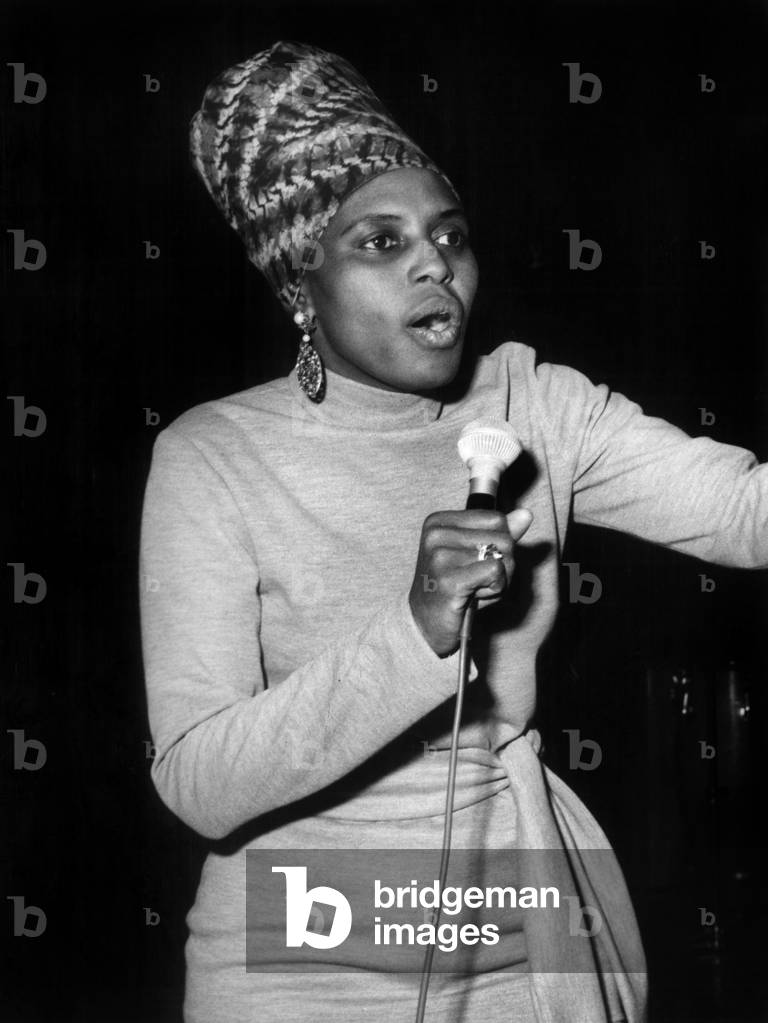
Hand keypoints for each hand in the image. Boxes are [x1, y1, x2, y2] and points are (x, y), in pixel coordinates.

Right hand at [407, 508, 533, 656]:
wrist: (425, 624)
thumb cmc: (454, 589)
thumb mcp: (477, 555)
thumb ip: (500, 533)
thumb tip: (526, 514)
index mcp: (439, 521)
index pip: (497, 519)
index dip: (498, 545)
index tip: (475, 563)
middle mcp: (436, 534)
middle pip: (503, 538)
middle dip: (502, 565)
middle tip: (477, 581)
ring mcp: (440, 556)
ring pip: (503, 556)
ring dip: (499, 580)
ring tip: (474, 590)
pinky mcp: (449, 580)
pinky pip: (496, 572)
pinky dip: (495, 590)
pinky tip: (475, 597)